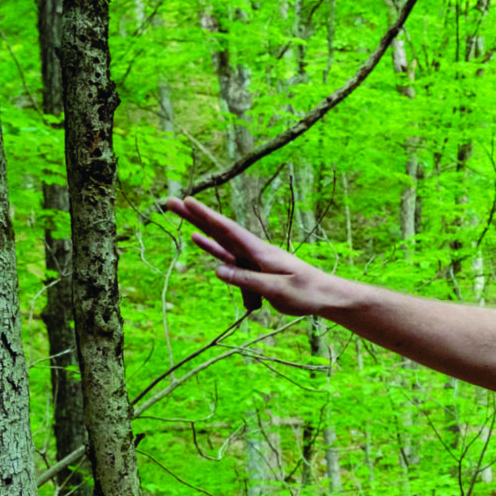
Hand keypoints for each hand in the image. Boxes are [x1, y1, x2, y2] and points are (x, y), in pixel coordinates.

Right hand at [161, 196, 341, 316]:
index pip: (228, 231)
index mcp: (260, 252)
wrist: (324, 295)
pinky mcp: (252, 268)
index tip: (188, 200)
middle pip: (218, 230)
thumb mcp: (277, 289)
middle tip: (170, 200)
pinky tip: (197, 239)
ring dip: (198, 225)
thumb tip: (217, 269)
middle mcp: (253, 250)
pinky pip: (227, 257)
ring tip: (179, 212)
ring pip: (219, 240)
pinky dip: (212, 248)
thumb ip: (247, 280)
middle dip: (195, 214)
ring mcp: (251, 258)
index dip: (207, 216)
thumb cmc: (306, 292)